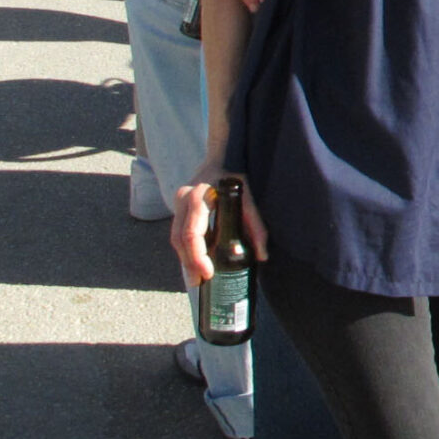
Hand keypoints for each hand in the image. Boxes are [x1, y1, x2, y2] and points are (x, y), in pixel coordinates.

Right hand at [169, 171, 267, 287]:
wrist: (221, 155)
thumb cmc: (235, 175)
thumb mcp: (249, 197)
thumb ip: (256, 226)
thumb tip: (262, 256)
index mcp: (198, 197)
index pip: (192, 233)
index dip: (197, 256)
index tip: (208, 272)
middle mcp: (183, 199)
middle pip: (179, 239)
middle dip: (189, 263)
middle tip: (200, 283)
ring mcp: (178, 203)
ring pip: (176, 238)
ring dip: (185, 259)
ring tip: (197, 278)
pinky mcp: (179, 208)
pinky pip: (179, 233)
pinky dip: (186, 250)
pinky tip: (195, 263)